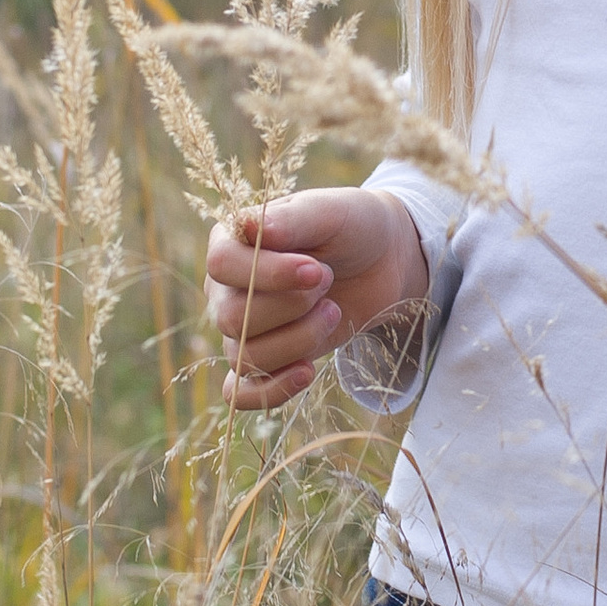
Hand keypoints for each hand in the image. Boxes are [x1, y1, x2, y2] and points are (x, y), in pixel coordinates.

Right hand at [204, 189, 429, 409]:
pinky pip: (240, 394)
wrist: (384, 262)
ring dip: (300, 340)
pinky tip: (308, 372)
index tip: (317, 270)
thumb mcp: (330, 212)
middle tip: (328, 282)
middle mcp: (227, 288)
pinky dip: (271, 390)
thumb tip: (247, 225)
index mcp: (232, 242)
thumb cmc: (351, 228)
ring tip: (332, 311)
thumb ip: (292, 218)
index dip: (269, 274)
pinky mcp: (264, 361)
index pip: (222, 265)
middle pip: (234, 318)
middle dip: (293, 307)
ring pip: (245, 357)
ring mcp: (241, 329)